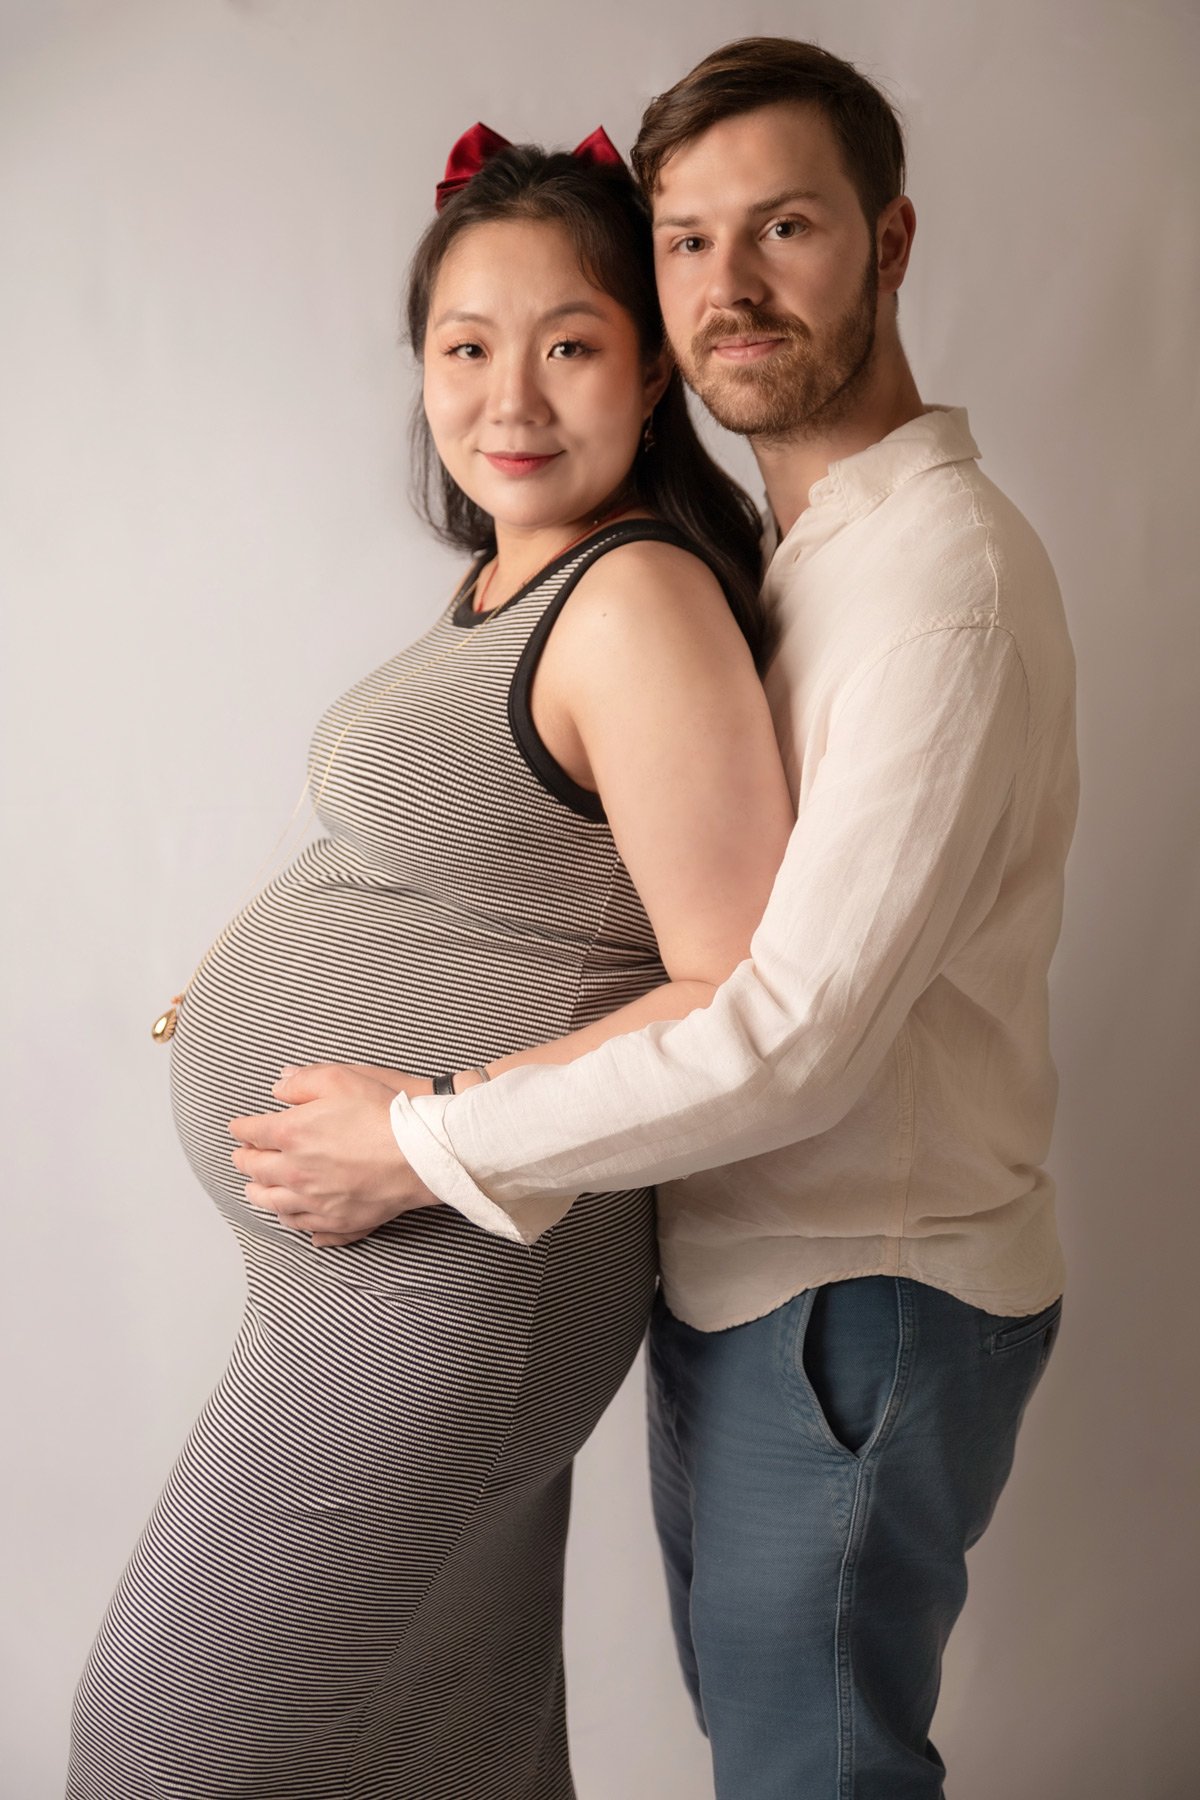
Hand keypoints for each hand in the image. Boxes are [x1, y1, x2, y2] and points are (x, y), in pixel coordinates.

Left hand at [228, 1063, 441, 1246]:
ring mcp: (314, 1201)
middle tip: (242, 1158)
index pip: (251, 1133)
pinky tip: (294, 1219)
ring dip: (260, 1194)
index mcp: (290, 1134)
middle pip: (255, 1171)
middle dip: (244, 1161)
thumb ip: (302, 1081)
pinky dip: (294, 1222)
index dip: (241, 1129)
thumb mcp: (340, 1078)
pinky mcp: (337, 1221)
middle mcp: (295, 1172)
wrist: (419, 1154)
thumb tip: (278, 1087)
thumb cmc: (383, 1113)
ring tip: (257, 1190)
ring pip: (274, 1204)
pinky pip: (306, 1228)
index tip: (238, 1129)